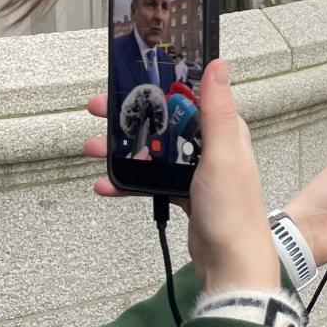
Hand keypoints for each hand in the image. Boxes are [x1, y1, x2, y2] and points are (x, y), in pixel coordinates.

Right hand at [85, 61, 276, 290]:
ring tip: (93, 149)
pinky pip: (152, 180)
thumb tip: (220, 65)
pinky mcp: (187, 194)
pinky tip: (107, 185)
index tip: (129, 81)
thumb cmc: (234, 210)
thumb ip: (218, 110)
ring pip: (154, 151)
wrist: (231, 261)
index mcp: (225, 132)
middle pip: (166, 121)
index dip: (159, 86)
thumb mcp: (222, 154)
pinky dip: (129, 181)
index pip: (189, 97)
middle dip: (131, 116)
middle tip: (99, 111)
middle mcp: (214, 148)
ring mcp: (198, 172)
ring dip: (122, 149)